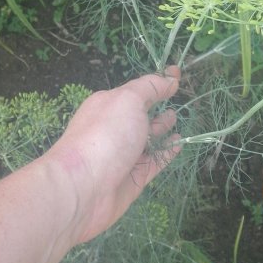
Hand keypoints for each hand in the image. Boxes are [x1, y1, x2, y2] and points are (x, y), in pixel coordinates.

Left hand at [46, 67, 180, 243]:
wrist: (82, 188)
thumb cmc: (105, 135)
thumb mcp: (128, 99)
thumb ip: (151, 87)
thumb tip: (170, 78)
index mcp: (109, 104)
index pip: (138, 89)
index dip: (158, 80)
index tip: (178, 73)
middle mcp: (114, 127)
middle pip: (139, 113)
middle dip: (156, 104)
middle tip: (177, 98)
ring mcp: (123, 154)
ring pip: (147, 138)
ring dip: (161, 127)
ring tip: (175, 118)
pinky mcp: (133, 177)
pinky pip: (155, 161)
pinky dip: (167, 152)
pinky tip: (179, 143)